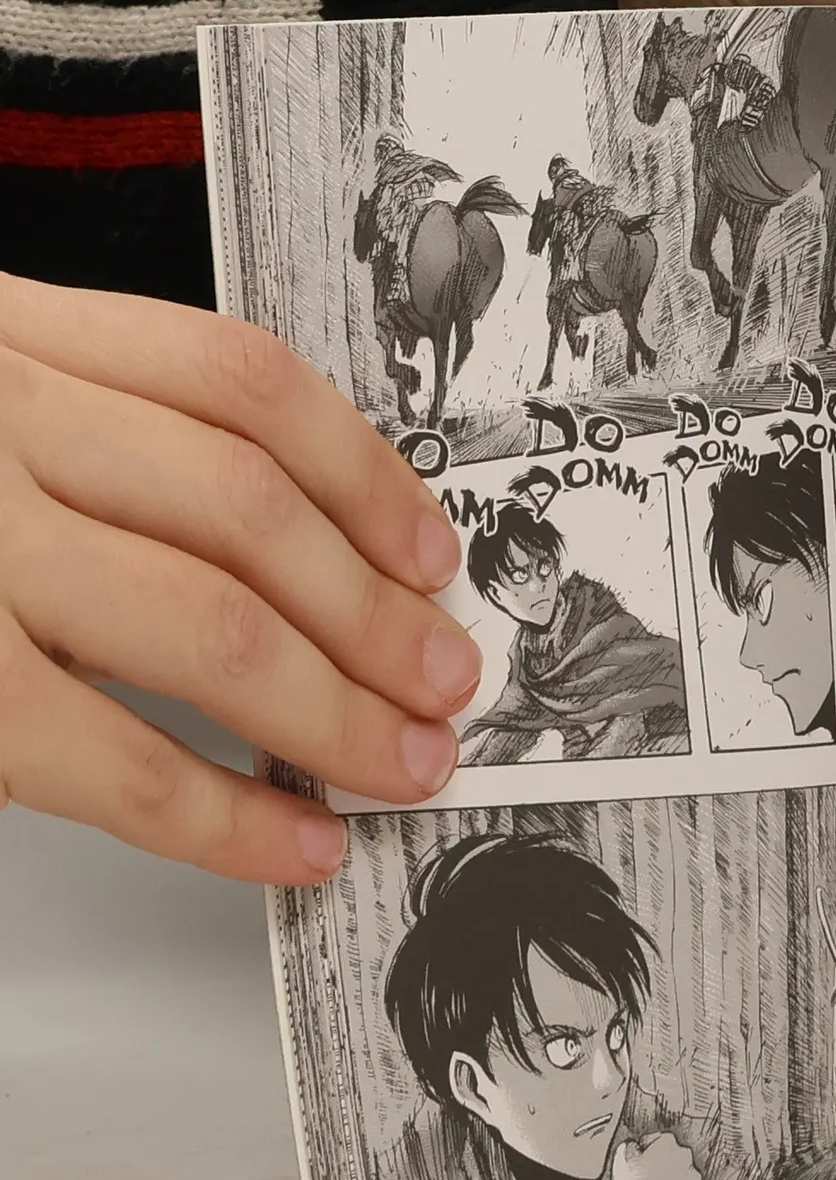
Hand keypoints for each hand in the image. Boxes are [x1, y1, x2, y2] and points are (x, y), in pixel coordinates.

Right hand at [0, 274, 482, 883]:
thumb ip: (80, 427)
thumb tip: (287, 558)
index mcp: (6, 336)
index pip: (239, 382)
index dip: (365, 474)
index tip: (432, 553)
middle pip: (248, 512)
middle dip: (373, 615)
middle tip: (447, 687)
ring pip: (203, 620)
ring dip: (333, 708)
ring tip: (406, 765)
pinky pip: (102, 752)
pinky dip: (219, 811)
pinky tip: (292, 843)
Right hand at [604, 1134, 704, 1179]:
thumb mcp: (620, 1165)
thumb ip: (629, 1147)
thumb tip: (633, 1145)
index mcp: (666, 1147)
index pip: (662, 1138)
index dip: (650, 1147)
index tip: (644, 1156)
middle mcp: (685, 1160)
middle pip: (676, 1155)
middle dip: (665, 1163)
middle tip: (649, 1176)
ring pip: (685, 1175)